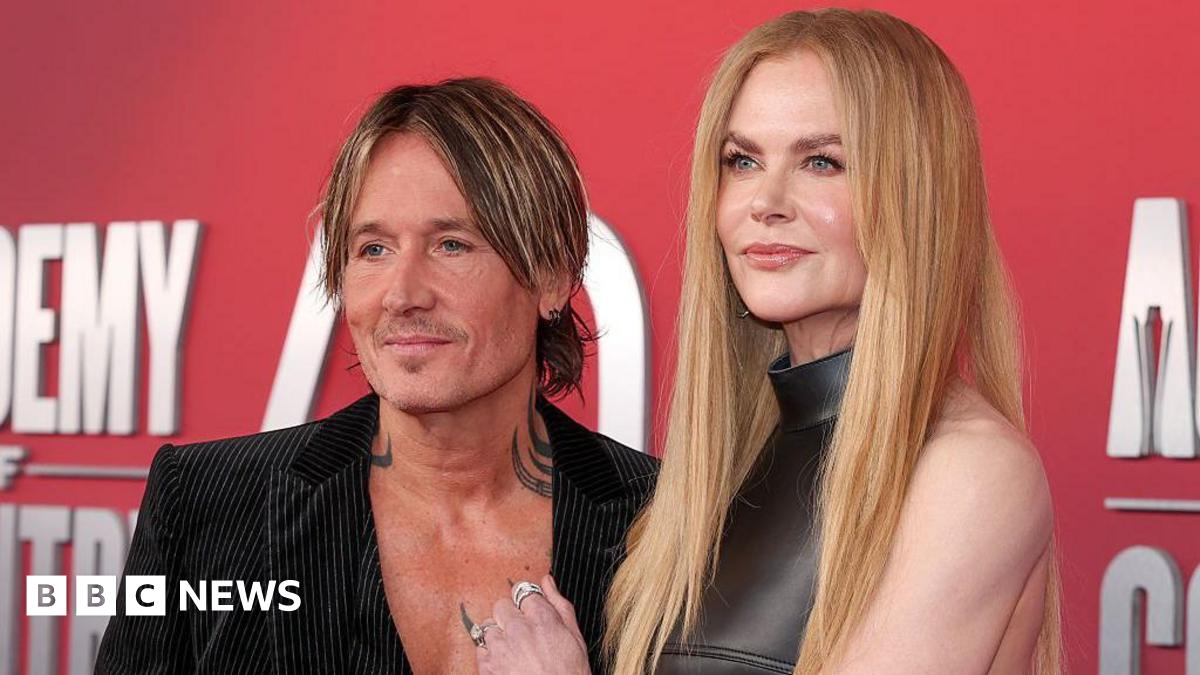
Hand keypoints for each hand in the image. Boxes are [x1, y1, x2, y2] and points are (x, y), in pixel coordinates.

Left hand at [475, 575, 590, 674]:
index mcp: (542, 619)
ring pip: (487, 626)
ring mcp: (500, 648)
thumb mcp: (575, 637)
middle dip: (510, 617)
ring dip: (498, 635)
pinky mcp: (487, 667)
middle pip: (501, 605)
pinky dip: (489, 654)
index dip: (527, 604)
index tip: (530, 613)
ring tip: (513, 651)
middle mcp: (518, 629)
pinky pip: (479, 648)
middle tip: (522, 633)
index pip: (523, 591)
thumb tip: (547, 581)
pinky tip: (505, 663)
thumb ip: (559, 605)